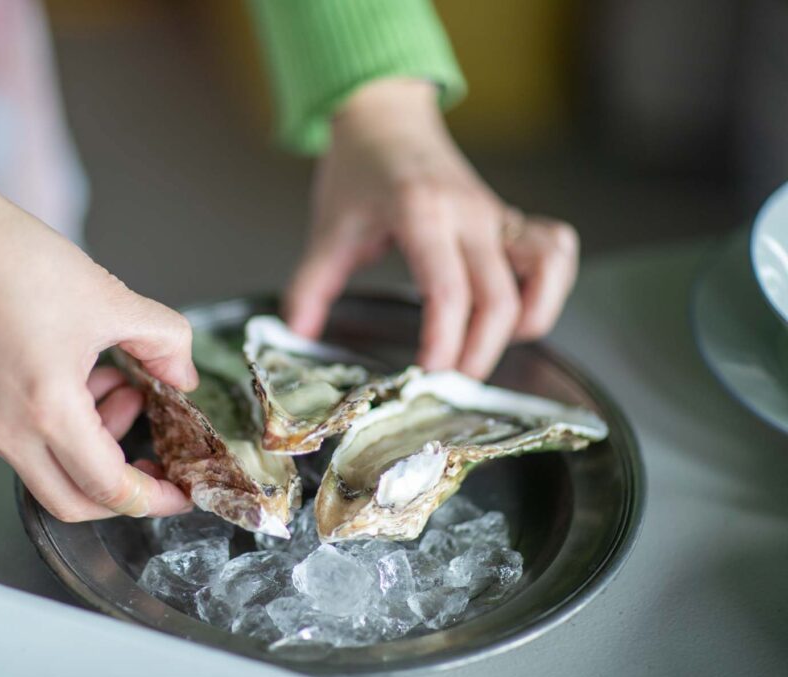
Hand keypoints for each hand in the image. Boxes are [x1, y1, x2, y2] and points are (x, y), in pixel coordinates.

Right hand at [0, 168, 197, 520]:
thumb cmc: (16, 260)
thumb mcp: (112, 299)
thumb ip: (165, 343)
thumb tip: (183, 377)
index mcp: (47, 408)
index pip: (109, 487)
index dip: (154, 498)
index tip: (180, 493)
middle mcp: (4, 429)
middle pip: (72, 502)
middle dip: (122, 488)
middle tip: (153, 457)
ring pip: (46, 469)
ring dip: (92, 443)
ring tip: (116, 383)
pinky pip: (19, 442)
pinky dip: (58, 427)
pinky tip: (76, 377)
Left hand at [283, 78, 578, 378]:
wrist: (386, 118)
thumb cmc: (359, 171)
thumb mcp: (329, 227)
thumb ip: (311, 284)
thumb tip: (298, 332)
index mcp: (422, 213)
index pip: (448, 291)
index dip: (444, 342)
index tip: (428, 377)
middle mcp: (470, 214)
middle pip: (499, 297)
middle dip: (480, 352)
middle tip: (451, 384)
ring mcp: (497, 215)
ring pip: (546, 268)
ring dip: (529, 318)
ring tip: (493, 347)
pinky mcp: (510, 219)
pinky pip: (554, 249)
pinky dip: (550, 285)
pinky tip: (521, 311)